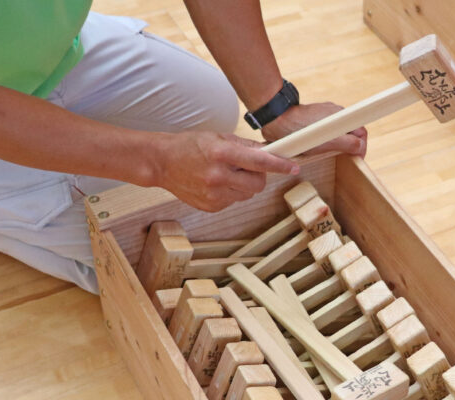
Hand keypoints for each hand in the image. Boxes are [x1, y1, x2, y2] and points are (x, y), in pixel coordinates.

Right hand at [152, 131, 299, 211]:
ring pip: (247, 194)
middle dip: (259, 176)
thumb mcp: (218, 138)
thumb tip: (270, 150)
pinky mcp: (211, 206)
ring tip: (226, 174)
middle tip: (247, 168)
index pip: (260, 162)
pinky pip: (234, 201)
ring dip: (244, 184)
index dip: (279, 165)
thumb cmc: (189, 146)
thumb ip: (245, 146)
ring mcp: (214, 194)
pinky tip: (216, 183)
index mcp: (221, 154)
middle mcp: (218, 176)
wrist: (162, 163)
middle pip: (258, 183)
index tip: (293, 167)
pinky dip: (231, 193)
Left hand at [261, 102, 367, 157]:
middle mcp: (335, 114)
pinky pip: (326, 132)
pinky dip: (325, 141)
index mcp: (341, 116)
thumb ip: (348, 144)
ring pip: (338, 133)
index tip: (356, 159)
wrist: (276, 120)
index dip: (361, 147)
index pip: (361, 132)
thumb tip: (360, 148)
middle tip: (344, 160)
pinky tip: (317, 148)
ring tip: (330, 155)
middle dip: (350, 147)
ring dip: (337, 145)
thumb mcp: (328, 142)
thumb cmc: (300, 131)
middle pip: (351, 132)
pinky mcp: (313, 119)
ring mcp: (324, 116)